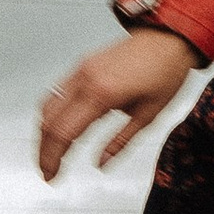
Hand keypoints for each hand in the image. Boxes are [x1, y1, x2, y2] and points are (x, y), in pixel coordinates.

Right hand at [38, 27, 193, 178]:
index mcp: (102, 94)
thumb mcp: (149, 115)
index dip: (53, 158)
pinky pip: (56, 92)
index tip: (52, 177)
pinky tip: (59, 128)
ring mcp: (80, 70)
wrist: (169, 37)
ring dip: (44, 133)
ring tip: (51, 154)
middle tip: (49, 172)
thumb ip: (121, 142)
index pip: (63, 132)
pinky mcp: (82, 65)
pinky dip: (51, 114)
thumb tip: (101, 164)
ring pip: (47, 106)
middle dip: (44, 150)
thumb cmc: (165, 72)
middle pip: (49, 121)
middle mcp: (84, 80)